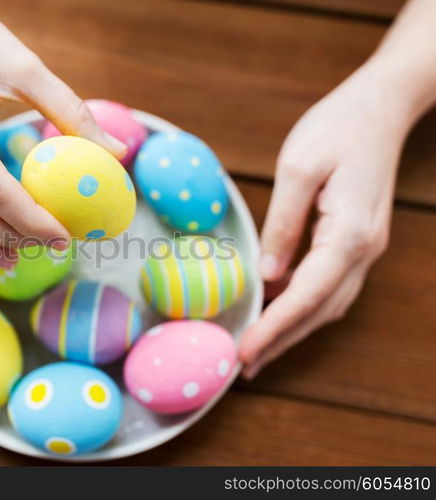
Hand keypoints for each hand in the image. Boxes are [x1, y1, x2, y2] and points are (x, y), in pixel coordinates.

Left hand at [238, 62, 413, 377]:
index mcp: (348, 233)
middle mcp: (363, 249)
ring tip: (257, 349)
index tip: (243, 353)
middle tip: (243, 366)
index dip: (273, 328)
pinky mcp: (358, 240)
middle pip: (319, 311)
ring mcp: (366, 247)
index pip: (305, 296)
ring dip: (293, 329)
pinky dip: (303, 306)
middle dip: (281, 341)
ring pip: (328, 304)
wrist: (383, 106)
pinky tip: (278, 310)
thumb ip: (282, 224)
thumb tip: (268, 273)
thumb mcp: (298, 167)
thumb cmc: (339, 126)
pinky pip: (330, 285)